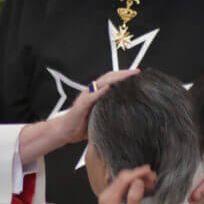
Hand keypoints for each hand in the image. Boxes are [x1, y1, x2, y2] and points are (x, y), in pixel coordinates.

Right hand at [17, 70, 137, 161]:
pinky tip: (108, 88)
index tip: (137, 75)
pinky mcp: (81, 105)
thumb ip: (111, 110)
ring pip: (101, 83)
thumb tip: (128, 113)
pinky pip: (91, 96)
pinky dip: (100, 91)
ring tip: (126, 76)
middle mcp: (92, 92)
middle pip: (109, 77)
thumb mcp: (100, 116)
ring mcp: (86, 97)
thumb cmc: (82, 125)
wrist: (65, 131)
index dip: (124, 76)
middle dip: (123, 74)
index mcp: (97, 93)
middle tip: (136, 72)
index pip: (112, 80)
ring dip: (115, 78)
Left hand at [98, 166, 156, 203]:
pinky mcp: (112, 201)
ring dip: (137, 180)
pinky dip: (133, 186)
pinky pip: (123, 189)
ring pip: (123, 183)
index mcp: (109, 198)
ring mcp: (108, 198)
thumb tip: (138, 181)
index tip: (149, 170)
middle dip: (138, 176)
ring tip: (151, 182)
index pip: (123, 179)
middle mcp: (106, 195)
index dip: (137, 173)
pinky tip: (144, 188)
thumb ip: (135, 196)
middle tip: (153, 177)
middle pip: (123, 179)